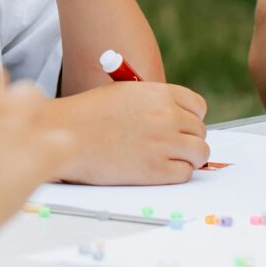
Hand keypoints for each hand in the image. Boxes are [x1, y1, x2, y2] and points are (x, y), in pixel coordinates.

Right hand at [49, 81, 210, 184]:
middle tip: (175, 147)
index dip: (192, 118)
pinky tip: (161, 170)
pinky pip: (185, 173)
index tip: (184, 127)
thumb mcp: (124, 93)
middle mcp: (166, 116)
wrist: (65, 135)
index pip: (198, 106)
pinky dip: (178, 173)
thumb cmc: (87, 115)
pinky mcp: (156, 170)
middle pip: (199, 130)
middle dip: (189, 139)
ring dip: (190, 158)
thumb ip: (153, 101)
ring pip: (199, 153)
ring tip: (173, 160)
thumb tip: (175, 117)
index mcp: (159, 93)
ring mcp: (164, 143)